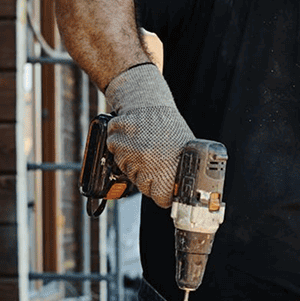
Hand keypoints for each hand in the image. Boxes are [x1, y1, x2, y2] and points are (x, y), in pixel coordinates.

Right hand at [103, 63, 193, 208]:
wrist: (148, 102)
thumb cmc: (168, 127)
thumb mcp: (183, 150)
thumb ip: (179, 172)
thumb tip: (181, 193)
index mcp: (169, 165)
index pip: (162, 198)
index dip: (164, 194)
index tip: (165, 189)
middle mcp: (149, 161)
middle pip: (144, 188)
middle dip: (149, 178)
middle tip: (155, 162)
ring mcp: (131, 153)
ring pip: (129, 174)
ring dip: (135, 165)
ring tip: (145, 148)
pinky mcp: (116, 144)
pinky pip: (117, 159)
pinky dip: (122, 152)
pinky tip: (133, 142)